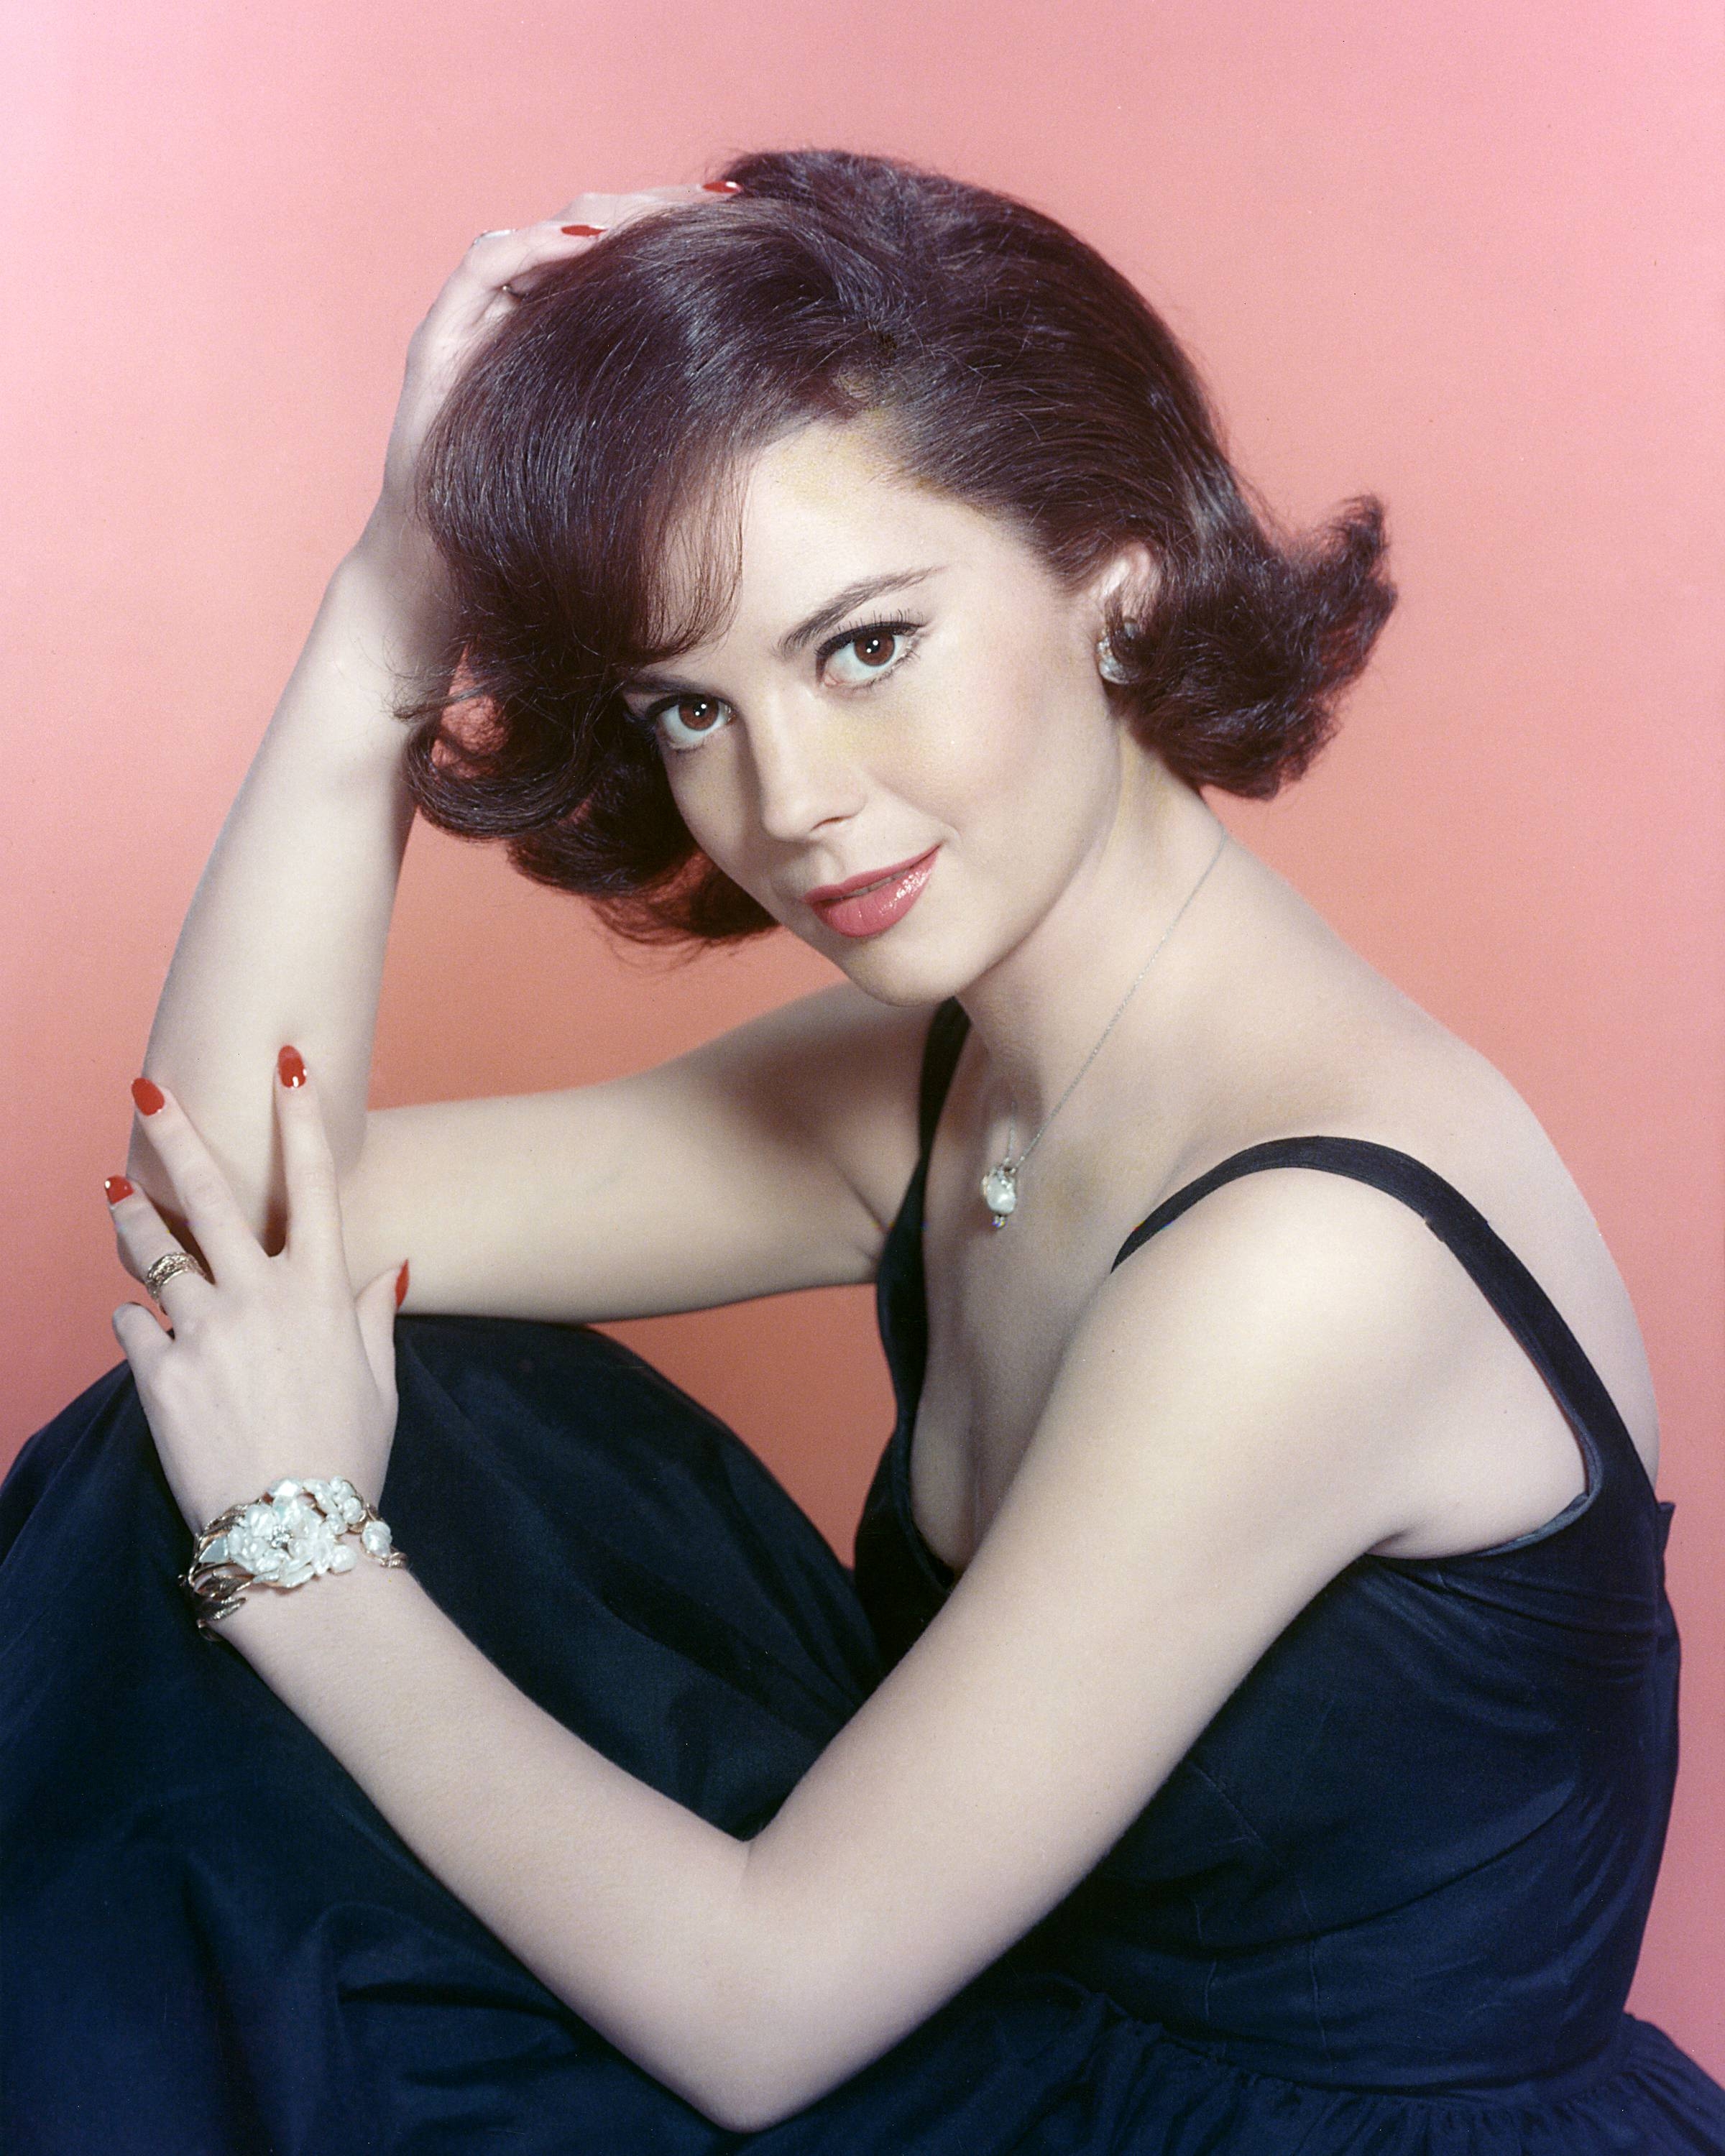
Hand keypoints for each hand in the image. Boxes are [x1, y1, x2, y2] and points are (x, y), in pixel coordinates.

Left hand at [108, 1049, 407, 1539]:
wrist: (292, 1535)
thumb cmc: (347, 1460)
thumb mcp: (379, 1384)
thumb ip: (373, 1317)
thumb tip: (393, 1269)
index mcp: (321, 1293)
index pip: (315, 1185)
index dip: (301, 1119)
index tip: (288, 1066)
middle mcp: (260, 1298)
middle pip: (211, 1196)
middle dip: (178, 1133)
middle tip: (147, 1089)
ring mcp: (205, 1333)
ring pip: (151, 1253)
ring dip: (131, 1218)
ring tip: (115, 1191)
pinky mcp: (160, 1374)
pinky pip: (133, 1325)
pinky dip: (137, 1322)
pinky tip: (145, 1331)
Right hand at [353, 179, 743, 608]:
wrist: (444, 576)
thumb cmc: (534, 527)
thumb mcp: (614, 461)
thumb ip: (654, 411)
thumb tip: (747, 386)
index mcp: (560, 338)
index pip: (615, 259)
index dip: (671, 234)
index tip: (738, 224)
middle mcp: (515, 319)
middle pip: (582, 232)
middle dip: (650, 209)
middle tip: (716, 202)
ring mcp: (471, 325)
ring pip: (538, 238)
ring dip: (600, 217)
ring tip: (659, 213)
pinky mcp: (437, 344)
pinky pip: (484, 271)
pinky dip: (534, 249)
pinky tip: (581, 241)